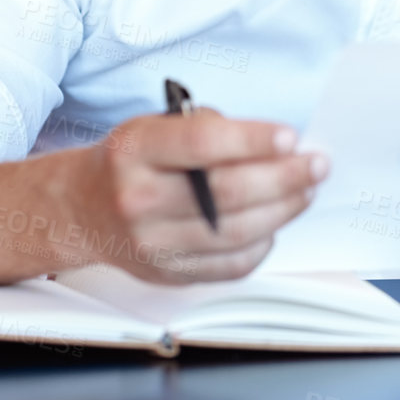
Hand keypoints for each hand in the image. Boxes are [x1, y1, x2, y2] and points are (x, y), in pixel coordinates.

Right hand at [78, 109, 328, 283]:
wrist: (83, 209)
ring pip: (234, 232)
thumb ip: (209, 128)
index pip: (201, 144)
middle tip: (317, 165)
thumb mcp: (156, 126)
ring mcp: (151, 243)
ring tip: (306, 190)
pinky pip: (228, 266)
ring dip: (282, 210)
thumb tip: (275, 145)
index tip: (291, 137)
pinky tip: (275, 223)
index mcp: (135, 150)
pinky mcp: (166, 274)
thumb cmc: (133, 160)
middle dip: (283, 178)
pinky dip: (261, 245)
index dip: (252, 140)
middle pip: (226, 193)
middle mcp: (138, 199)